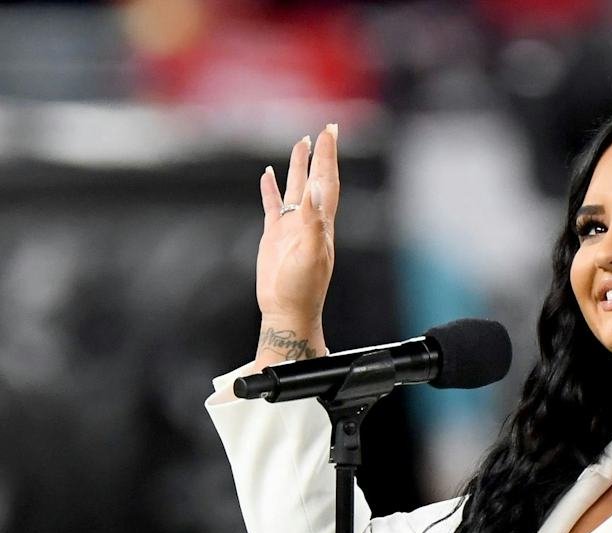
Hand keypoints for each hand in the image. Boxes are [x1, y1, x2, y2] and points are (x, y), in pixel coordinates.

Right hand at [257, 125, 339, 324]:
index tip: (330, 132)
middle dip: (321, 154)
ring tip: (300, 142)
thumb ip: (313, 222)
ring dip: (298, 165)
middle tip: (325, 129)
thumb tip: (313, 190)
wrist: (286, 311)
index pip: (327, 181)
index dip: (329, 157)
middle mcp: (309, 221)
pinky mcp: (274, 236)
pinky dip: (271, 189)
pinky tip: (268, 175)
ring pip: (295, 187)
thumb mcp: (311, 254)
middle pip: (316, 179)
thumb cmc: (302, 289)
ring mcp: (291, 227)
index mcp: (322, 224)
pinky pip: (272, 205)